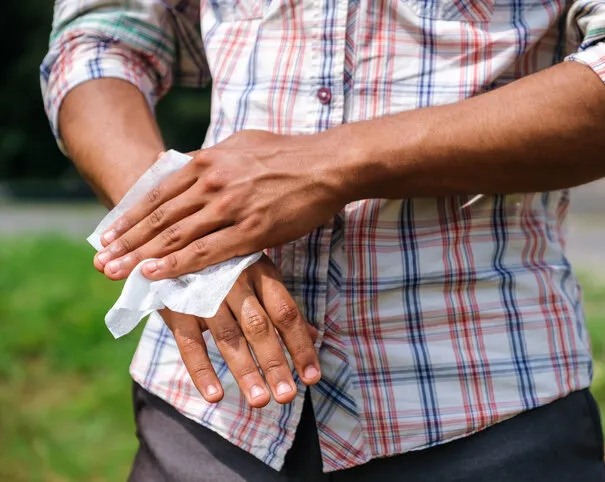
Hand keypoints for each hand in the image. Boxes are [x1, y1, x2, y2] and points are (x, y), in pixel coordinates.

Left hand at [93, 130, 346, 280]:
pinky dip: (177, 265)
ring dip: (141, 256)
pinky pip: (206, 252)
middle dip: (127, 241)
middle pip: (159, 217)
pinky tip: (155, 274)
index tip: (108, 233)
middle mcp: (212, 183)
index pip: (157, 192)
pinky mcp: (251, 231)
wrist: (327, 165)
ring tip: (116, 272)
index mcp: (208, 161)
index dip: (130, 216)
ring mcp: (230, 208)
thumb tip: (188, 165)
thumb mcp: (241, 143)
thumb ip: (211, 159)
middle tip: (101, 260)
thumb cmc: (288, 154)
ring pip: (176, 236)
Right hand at [160, 256, 319, 405]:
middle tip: (286, 396)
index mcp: (260, 271)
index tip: (312, 378)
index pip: (286, 313)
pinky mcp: (176, 307)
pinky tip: (215, 396)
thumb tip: (314, 334)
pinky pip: (190, 344)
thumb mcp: (257, 272)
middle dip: (274, 363)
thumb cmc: (225, 263)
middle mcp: (234, 281)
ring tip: (260, 401)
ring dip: (245, 371)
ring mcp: (204, 294)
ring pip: (228, 338)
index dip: (300, 346)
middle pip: (259, 327)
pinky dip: (202, 371)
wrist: (171, 243)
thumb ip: (280, 304)